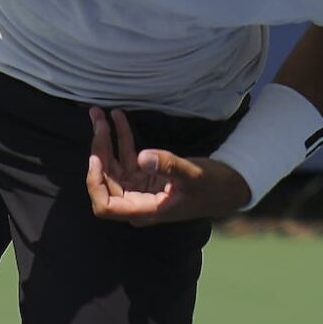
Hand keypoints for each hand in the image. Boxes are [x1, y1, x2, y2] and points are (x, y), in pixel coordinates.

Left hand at [85, 107, 251, 225]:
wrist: (226, 187)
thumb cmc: (211, 186)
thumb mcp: (192, 174)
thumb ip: (168, 166)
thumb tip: (142, 156)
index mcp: (144, 209)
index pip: (105, 205)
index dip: (95, 183)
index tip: (96, 158)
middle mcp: (136, 201)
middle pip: (105, 179)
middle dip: (99, 151)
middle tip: (99, 122)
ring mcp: (139, 187)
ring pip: (112, 165)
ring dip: (105, 140)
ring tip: (99, 114)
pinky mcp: (144, 175)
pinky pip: (126, 156)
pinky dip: (121, 137)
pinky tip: (117, 117)